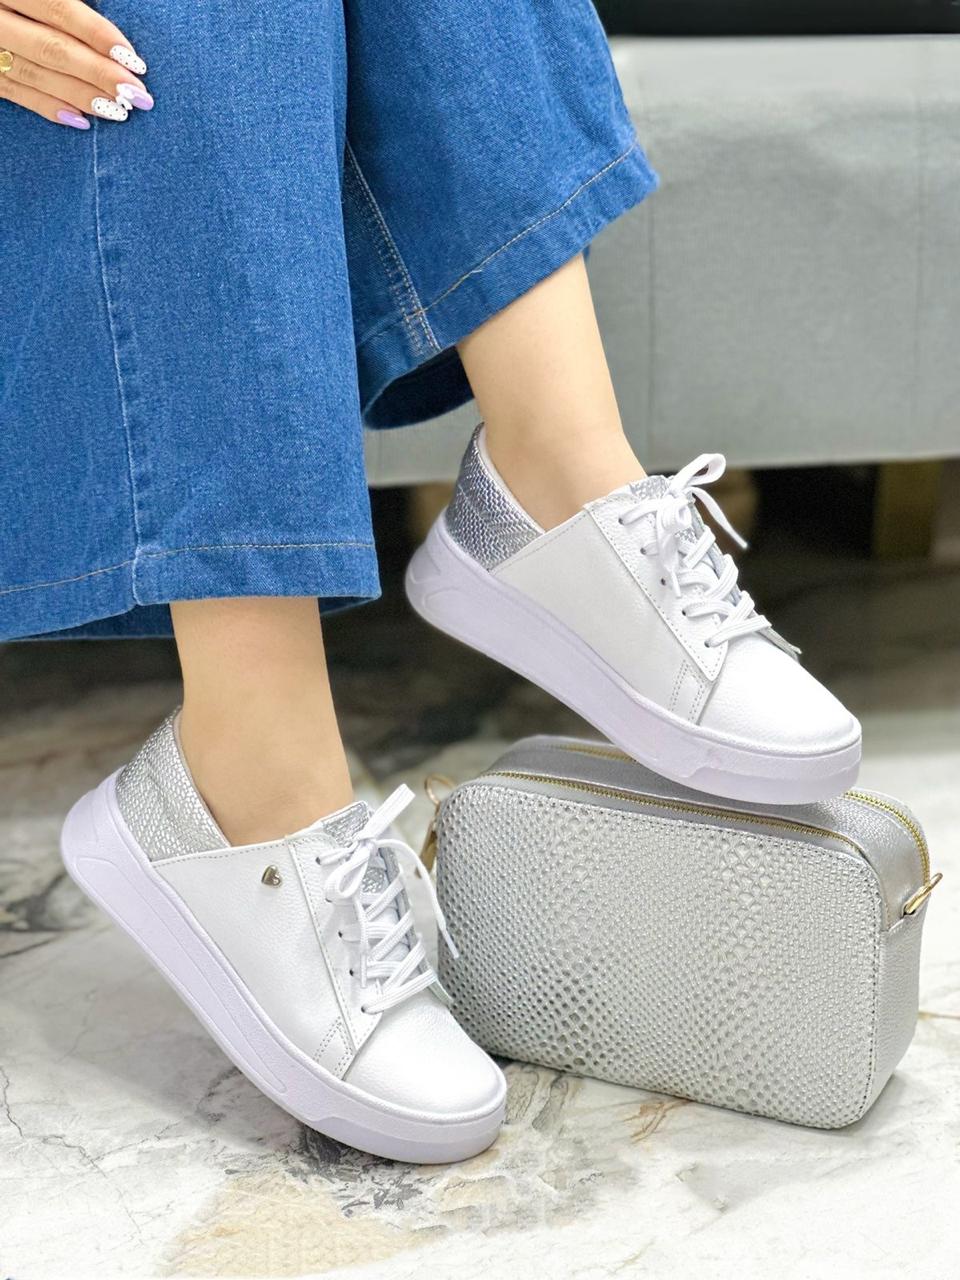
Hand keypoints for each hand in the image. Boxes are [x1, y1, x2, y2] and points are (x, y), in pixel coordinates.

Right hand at [0, 0, 150, 129]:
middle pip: (51, 47)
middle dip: (99, 74)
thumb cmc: (19, 0)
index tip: (133, 60)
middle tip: (137, 95)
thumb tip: (111, 39)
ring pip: (33, 73)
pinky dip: (48, 107)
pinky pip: (11, 92)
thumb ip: (61, 3)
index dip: (98, 35)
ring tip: (118, 111)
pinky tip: (80, 120)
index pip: (59, 9)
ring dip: (80, 95)